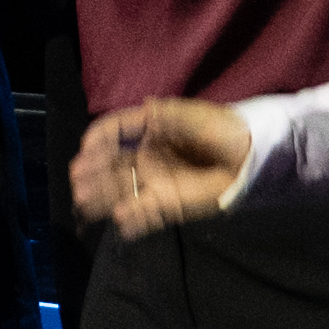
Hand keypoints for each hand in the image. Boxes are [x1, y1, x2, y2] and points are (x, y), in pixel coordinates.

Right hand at [69, 95, 258, 236]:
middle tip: (76, 182)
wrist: (251, 158)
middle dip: (92, 174)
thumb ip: (168, 115)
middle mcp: (145, 157)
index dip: (98, 140)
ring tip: (84, 205)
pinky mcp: (168, 206)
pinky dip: (132, 220)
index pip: (115, 133)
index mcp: (148, 131)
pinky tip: (120, 223)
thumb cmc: (224, 130)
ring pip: (121, 191)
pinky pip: (145, 214)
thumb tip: (145, 105)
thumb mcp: (195, 116)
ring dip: (101, 198)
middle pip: (111, 166)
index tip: (85, 150)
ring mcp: (155, 182)